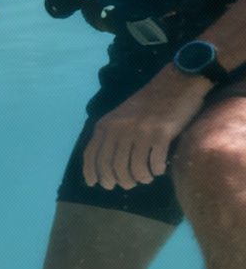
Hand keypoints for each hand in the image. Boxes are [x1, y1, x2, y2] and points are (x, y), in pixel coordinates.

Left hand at [82, 70, 207, 190]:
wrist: (177, 83)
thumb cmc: (149, 102)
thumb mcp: (120, 116)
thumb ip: (111, 134)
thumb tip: (105, 164)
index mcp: (106, 125)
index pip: (91, 155)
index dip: (91, 172)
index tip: (95, 184)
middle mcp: (119, 130)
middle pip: (112, 166)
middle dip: (117, 180)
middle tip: (126, 185)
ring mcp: (140, 132)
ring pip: (133, 168)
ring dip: (138, 178)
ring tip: (145, 178)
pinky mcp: (161, 134)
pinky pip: (154, 163)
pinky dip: (155, 171)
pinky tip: (158, 170)